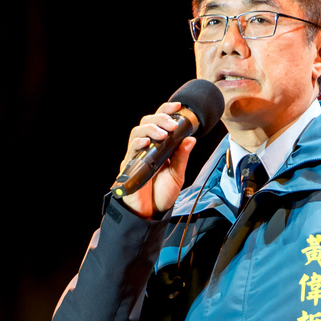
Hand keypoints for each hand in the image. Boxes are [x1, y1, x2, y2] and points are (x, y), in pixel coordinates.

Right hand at [119, 101, 196, 217]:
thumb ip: (182, 157)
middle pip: (147, 122)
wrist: (150, 214)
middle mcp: (146, 148)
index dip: (166, 111)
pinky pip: (130, 150)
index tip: (178, 106)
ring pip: (137, 132)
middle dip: (160, 118)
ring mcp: (136, 156)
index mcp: (159, 147)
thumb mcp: (177, 175)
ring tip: (163, 133)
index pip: (160, 123)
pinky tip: (147, 143)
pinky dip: (138, 143)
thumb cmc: (161, 195)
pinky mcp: (129, 166)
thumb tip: (191, 139)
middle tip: (172, 124)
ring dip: (151, 129)